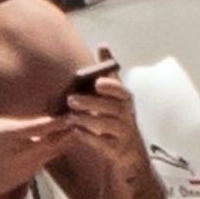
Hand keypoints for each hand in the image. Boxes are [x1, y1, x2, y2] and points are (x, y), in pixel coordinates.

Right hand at [0, 114, 75, 196]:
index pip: (39, 128)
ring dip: (66, 142)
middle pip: (51, 142)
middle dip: (68, 133)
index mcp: (9, 135)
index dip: (58, 122)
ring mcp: (24, 167)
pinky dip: (56, 152)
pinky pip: (46, 161)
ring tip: (80, 130)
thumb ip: (22, 124)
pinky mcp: (28, 176)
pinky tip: (66, 143)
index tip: (71, 115)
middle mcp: (19, 152)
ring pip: (52, 153)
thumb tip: (45, 118)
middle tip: (84, 122)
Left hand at [64, 46, 145, 164]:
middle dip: (91, 103)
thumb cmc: (117, 119)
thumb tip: (103, 45)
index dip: (111, 86)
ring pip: (106, 125)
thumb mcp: (116, 96)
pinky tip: (75, 131)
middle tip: (70, 99)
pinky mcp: (117, 151)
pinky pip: (103, 144)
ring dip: (87, 120)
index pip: (122, 91)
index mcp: (126, 101)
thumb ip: (108, 74)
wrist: (130, 153)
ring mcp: (124, 134)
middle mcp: (128, 116)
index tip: (97, 83)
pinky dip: (89, 137)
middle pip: (112, 107)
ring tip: (69, 116)